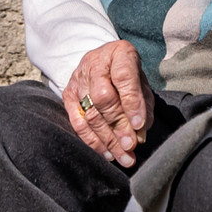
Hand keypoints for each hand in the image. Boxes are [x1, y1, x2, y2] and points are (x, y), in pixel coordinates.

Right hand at [63, 40, 153, 167]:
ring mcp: (78, 79)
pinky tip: (106, 153)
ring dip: (107, 139)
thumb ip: (143, 104)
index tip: (139, 125)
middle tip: (130, 146)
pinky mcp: (68, 94)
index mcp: (119, 53)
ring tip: (123, 157)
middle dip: (118, 125)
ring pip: (90, 113)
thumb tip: (140, 133)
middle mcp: (95, 63)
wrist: (101, 60)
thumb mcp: (141, 81)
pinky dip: (92, 140)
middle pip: (103, 98)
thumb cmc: (127, 73)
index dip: (132, 103)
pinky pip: (77, 121)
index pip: (124, 77)